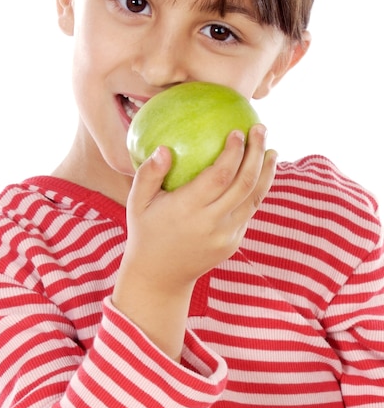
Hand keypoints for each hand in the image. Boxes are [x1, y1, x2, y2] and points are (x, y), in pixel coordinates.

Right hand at [112, 124, 275, 358]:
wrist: (160, 278)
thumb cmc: (146, 231)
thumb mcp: (137, 203)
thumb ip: (148, 174)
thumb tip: (163, 148)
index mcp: (188, 209)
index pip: (219, 176)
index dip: (233, 153)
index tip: (238, 131)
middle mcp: (212, 223)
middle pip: (244, 183)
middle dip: (256, 153)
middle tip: (260, 129)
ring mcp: (226, 235)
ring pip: (254, 198)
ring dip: (266, 172)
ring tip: (271, 150)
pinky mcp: (233, 243)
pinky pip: (249, 211)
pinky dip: (257, 190)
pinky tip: (260, 173)